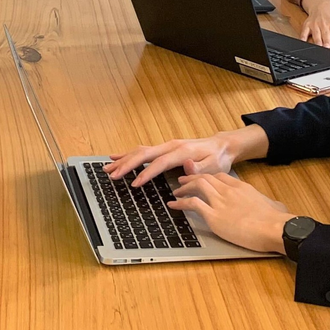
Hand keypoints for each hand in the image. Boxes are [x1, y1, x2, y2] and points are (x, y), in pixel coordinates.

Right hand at [105, 125, 268, 186]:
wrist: (221, 146)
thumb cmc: (218, 159)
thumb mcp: (214, 167)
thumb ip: (200, 168)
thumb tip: (186, 166)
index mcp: (182, 152)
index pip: (159, 163)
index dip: (146, 173)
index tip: (133, 184)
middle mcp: (171, 146)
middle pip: (144, 154)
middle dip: (126, 165)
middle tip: (112, 175)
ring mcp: (166, 145)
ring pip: (140, 151)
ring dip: (123, 159)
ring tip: (108, 168)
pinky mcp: (164, 148)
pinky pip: (143, 150)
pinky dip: (128, 154)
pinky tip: (116, 157)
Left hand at [170, 172, 292, 253]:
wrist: (274, 228)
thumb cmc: (276, 220)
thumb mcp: (275, 206)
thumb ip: (271, 205)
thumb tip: (277, 208)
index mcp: (242, 187)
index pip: (221, 176)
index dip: (209, 177)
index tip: (202, 178)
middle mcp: (228, 191)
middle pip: (206, 178)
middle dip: (192, 178)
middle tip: (183, 181)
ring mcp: (220, 202)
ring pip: (196, 186)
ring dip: (184, 187)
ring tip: (176, 191)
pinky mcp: (214, 216)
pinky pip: (192, 204)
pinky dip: (180, 203)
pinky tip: (173, 205)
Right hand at [300, 0, 329, 49]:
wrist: (321, 7)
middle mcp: (325, 24)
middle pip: (326, 34)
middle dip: (327, 40)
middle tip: (328, 46)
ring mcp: (315, 25)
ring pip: (316, 34)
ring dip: (317, 40)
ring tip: (320, 46)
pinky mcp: (307, 26)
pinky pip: (304, 32)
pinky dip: (303, 37)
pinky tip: (304, 42)